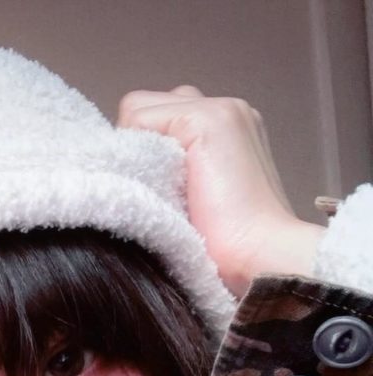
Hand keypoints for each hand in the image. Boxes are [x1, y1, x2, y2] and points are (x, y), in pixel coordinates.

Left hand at [117, 86, 322, 295]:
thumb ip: (176, 171)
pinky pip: (138, 119)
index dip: (143, 151)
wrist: (259, 256)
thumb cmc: (229, 247)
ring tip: (154, 188)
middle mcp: (225, 109)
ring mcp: (217, 108)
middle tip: (149, 190)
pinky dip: (134, 151)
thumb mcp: (197, 201)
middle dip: (135, 144)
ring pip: (137, 109)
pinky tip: (154, 186)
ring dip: (133, 148)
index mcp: (227, 129)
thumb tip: (129, 167)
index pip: (161, 116)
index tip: (149, 190)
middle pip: (147, 106)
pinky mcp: (202, 118)